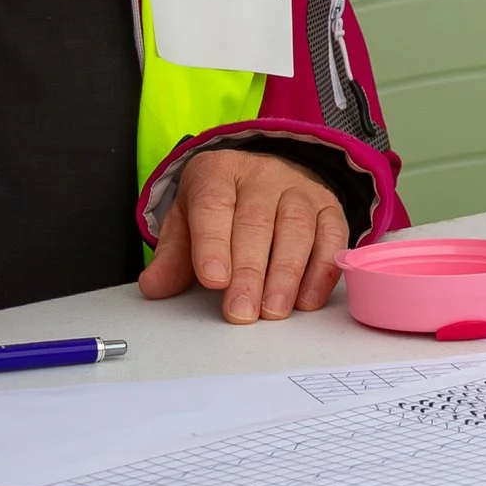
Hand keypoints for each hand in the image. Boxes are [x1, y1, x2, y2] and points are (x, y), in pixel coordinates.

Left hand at [138, 148, 348, 322]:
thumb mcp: (186, 221)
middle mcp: (262, 175)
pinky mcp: (329, 205)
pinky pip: (333, 234)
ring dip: (286, 274)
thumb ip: (173, 256)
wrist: (263, 175)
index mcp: (218, 173)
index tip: (213, 280)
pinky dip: (322, 270)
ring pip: (297, 227)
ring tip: (273, 311)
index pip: (213, 204)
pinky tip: (307, 300)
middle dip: (250, 271)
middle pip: (256, 220)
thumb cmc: (221, 206)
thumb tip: (153, 287)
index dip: (213, 243)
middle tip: (242, 311)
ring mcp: (299, 187)